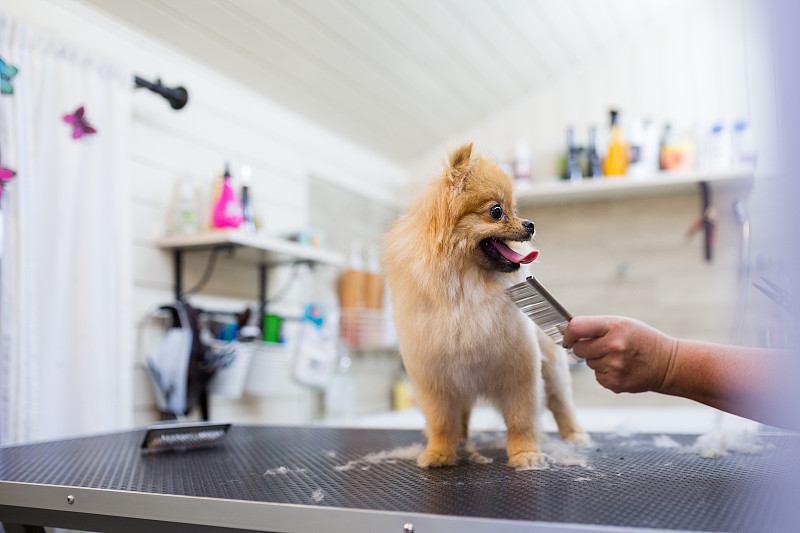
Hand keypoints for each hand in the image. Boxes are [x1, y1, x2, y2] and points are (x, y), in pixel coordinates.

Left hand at [563, 316, 677, 393]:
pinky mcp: (615, 383)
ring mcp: (614, 366)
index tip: (568, 336)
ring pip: (589, 364)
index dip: (568, 333)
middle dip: (585, 348)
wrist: (668, 364)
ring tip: (619, 357)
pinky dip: (605, 373)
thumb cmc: (641, 339)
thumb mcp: (622, 324)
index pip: (577, 327)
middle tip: (602, 346)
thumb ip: (595, 327)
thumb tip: (566, 333)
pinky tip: (622, 368)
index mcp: (614, 326)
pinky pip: (597, 377)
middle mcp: (614, 346)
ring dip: (598, 360)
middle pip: (578, 349)